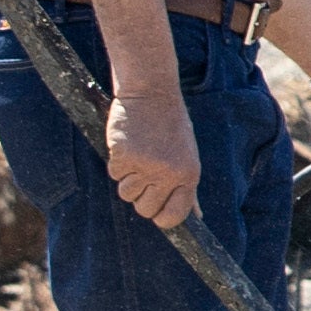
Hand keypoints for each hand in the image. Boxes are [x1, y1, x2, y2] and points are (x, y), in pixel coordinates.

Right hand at [102, 81, 203, 231]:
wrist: (152, 93)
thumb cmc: (171, 127)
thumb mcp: (188, 156)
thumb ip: (189, 188)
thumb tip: (196, 217)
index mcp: (189, 175)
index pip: (173, 216)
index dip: (162, 216)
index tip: (156, 206)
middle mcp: (169, 174)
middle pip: (145, 210)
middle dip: (142, 196)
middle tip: (147, 171)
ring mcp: (145, 166)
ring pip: (126, 194)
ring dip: (128, 178)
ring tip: (140, 153)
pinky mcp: (123, 157)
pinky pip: (114, 175)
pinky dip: (118, 163)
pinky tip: (129, 144)